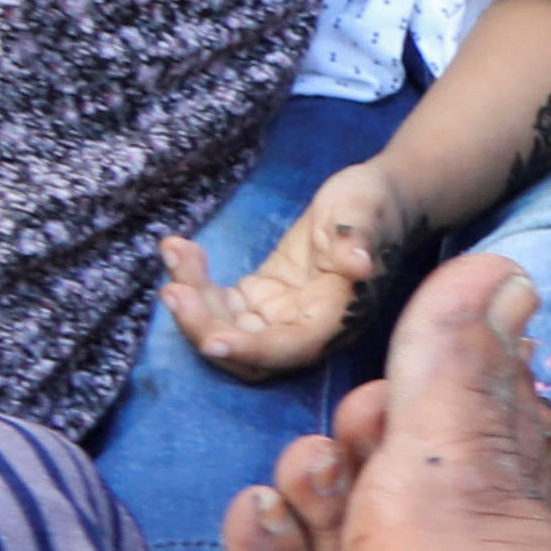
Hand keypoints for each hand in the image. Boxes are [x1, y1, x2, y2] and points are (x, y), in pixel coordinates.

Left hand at [161, 164, 416, 378]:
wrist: (376, 198)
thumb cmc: (376, 201)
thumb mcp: (365, 211)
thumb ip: (359, 238)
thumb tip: (360, 265)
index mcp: (338, 315)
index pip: (292, 348)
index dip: (252, 349)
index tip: (212, 340)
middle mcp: (307, 326)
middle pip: (247, 351)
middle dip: (204, 329)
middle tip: (175, 291)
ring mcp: (281, 315)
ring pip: (225, 331)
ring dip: (191, 305)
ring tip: (176, 254)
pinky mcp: (262, 298)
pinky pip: (219, 305)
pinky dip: (194, 283)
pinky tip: (179, 248)